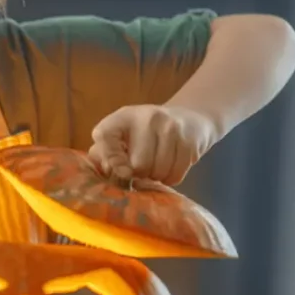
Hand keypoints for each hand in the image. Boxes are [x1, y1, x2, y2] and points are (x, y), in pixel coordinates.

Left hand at [88, 104, 220, 185]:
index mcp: (123, 116)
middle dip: (139, 174)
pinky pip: (175, 175)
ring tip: (157, 167)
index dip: (109, 158)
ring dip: (156, 178)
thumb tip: (104, 170)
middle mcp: (147, 117)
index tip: (119, 171)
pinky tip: (170, 167)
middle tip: (142, 169)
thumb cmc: (148, 132)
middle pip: (138, 164)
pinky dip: (171, 178)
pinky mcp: (189, 141)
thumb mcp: (124, 134)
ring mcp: (170, 127)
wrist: (190, 118)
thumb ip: (106, 152)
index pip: (104, 135)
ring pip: (158, 172)